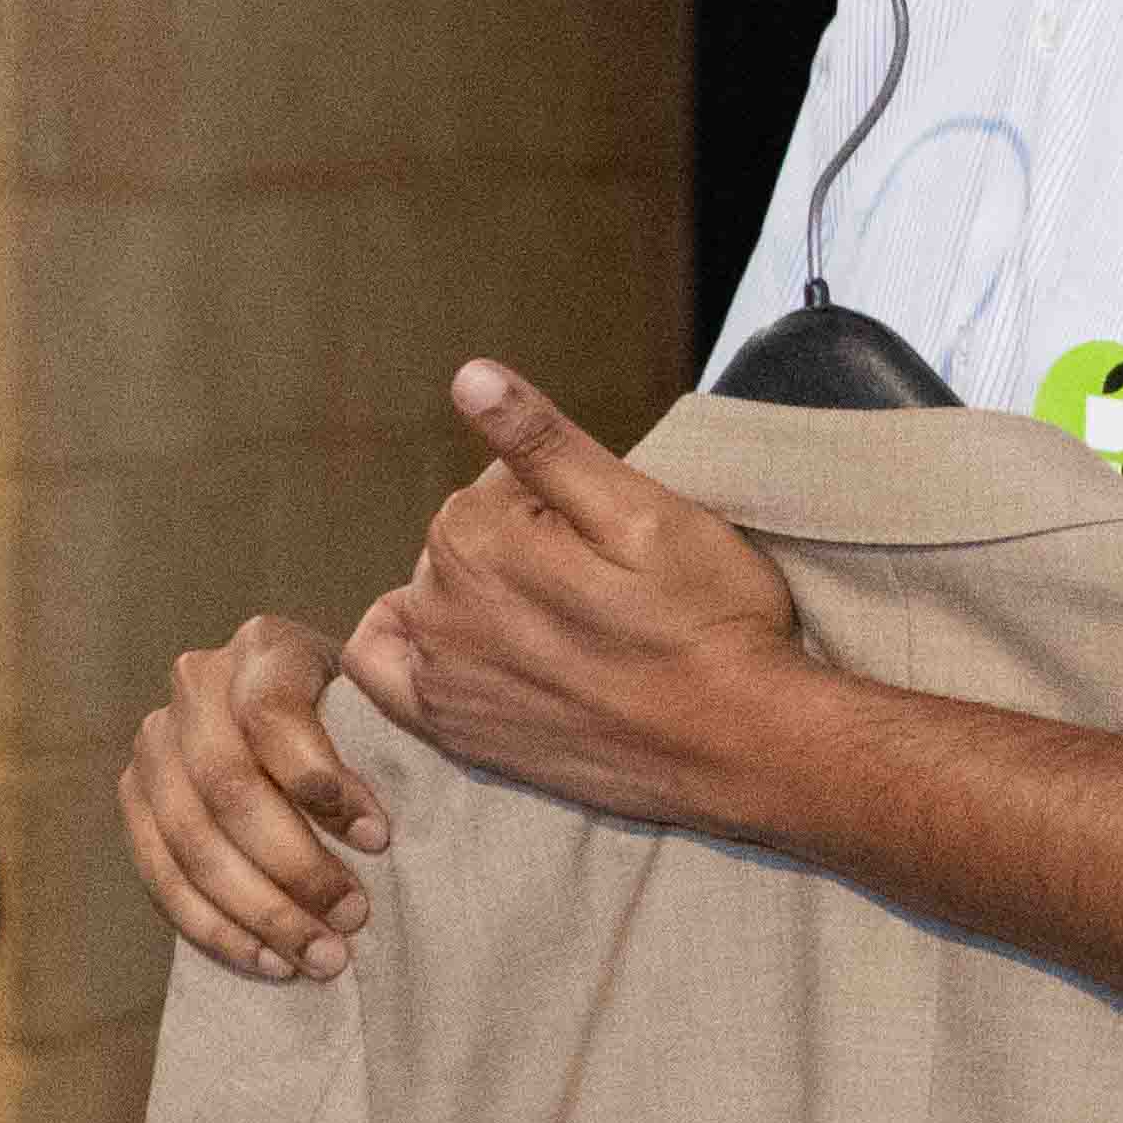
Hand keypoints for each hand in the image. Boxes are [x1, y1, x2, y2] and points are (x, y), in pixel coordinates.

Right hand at [120, 613, 389, 980]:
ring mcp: (154, 742)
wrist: (300, 728)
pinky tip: (267, 960)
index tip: (379, 838)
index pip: (272, 714)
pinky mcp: (133, 797)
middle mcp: (195, 685)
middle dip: (294, 864)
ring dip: (258, 910)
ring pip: (190, 839)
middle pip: (227, 786)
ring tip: (320, 956)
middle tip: (352, 917)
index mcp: (263, 648)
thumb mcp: (378, 707)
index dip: (319, 780)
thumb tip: (379, 828)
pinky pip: (158, 874)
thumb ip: (381, 737)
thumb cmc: (361, 724)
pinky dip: (213, 927)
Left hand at [333, 363, 830, 833]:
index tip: (612, 536)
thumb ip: (542, 443)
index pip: (496, 482)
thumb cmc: (706, 620)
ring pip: (433, 593)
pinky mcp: (451, 729)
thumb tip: (468, 376)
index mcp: (475, 538)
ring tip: (563, 622)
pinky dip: (407, 643)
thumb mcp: (640, 510)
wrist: (742, 746)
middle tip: (602, 587)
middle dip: (521, 546)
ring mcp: (439, 675)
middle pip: (463, 540)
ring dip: (481, 593)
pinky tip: (465, 642)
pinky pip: (380, 666)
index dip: (560, 500)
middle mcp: (438, 607)